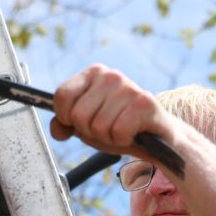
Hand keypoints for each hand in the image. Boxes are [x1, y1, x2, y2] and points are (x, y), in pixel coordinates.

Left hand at [51, 65, 173, 158]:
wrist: (158, 141)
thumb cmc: (120, 130)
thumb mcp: (87, 127)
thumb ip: (66, 125)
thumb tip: (57, 129)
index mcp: (93, 74)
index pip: (62, 96)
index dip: (67, 118)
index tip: (81, 124)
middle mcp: (110, 76)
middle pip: (78, 116)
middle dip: (91, 132)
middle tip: (109, 130)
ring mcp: (128, 87)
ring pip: (99, 127)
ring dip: (110, 138)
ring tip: (124, 131)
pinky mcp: (145, 103)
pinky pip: (119, 132)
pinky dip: (124, 140)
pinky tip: (134, 134)